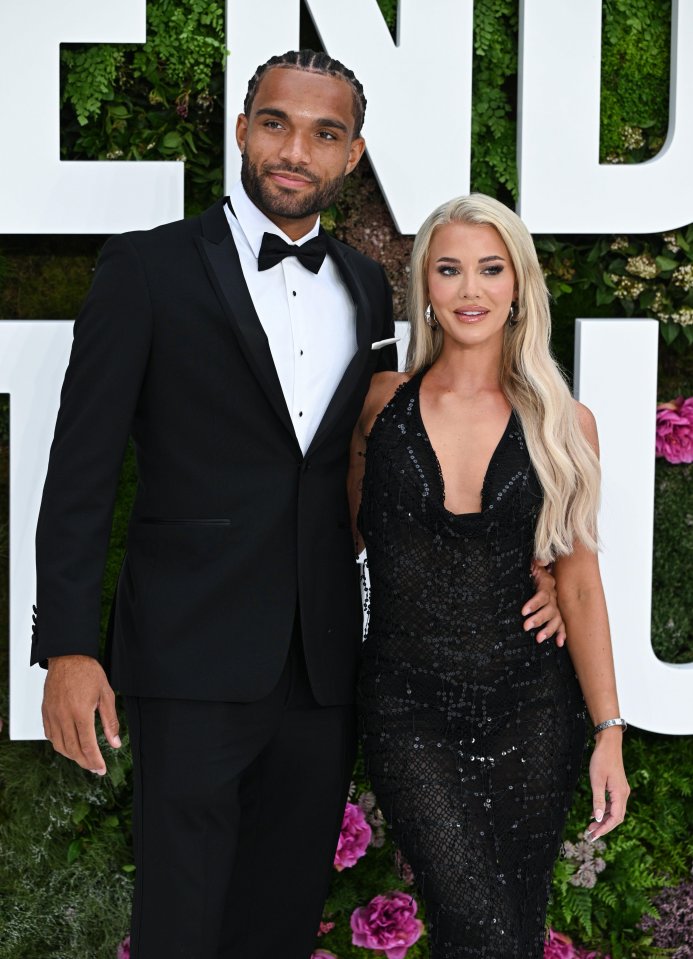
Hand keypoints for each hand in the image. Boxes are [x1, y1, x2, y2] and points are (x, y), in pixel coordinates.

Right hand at [42, 655, 120, 774]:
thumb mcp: (106, 694)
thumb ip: (110, 721)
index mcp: (80, 712)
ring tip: (85, 758)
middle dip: (85, 762)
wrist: (67, 657)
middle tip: (95, 768)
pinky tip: (69, 745)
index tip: (101, 769)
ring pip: (59, 746)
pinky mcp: (45, 712)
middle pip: (73, 749)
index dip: (95, 761)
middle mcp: (63, 716)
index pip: (87, 745)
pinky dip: (60, 745)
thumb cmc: (88, 672)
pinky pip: (50, 736)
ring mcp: (52, 715)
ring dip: (72, 756)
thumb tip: (116, 743)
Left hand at [522, 561, 565, 645]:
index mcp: (547, 586)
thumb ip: (537, 563)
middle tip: (526, 627)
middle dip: (538, 619)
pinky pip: (563, 626)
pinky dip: (562, 634)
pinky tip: (560, 643)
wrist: (550, 574)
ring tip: (538, 639)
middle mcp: (554, 598)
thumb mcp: (535, 565)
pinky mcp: (559, 615)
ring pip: (556, 620)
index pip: (542, 596)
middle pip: (549, 610)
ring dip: (548, 630)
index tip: (523, 612)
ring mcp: (558, 608)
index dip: (534, 604)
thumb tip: (539, 560)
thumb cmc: (537, 572)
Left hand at [586, 728, 629, 840]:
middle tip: (590, 835)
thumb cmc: (602, 760)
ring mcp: (622, 791)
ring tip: (591, 827)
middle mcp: (624, 794)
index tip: (593, 836)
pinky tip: (595, 814)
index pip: (615, 819)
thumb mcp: (597, 781)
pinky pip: (613, 804)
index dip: (605, 829)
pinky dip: (605, 811)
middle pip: (616, 817)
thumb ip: (598, 800)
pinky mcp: (618, 787)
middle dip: (604, 827)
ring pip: (615, 811)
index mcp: (620, 794)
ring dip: (604, 820)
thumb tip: (598, 818)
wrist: (609, 744)